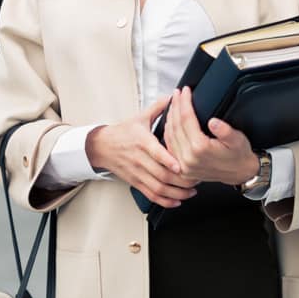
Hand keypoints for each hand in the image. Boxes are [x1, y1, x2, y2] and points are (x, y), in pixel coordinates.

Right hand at [85, 98, 199, 207]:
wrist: (101, 146)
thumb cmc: (123, 132)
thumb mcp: (140, 117)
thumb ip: (159, 107)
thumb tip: (174, 96)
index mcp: (142, 141)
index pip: (155, 153)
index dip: (168, 160)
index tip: (181, 165)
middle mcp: (139, 159)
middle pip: (160, 173)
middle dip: (180, 179)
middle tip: (197, 179)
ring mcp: (137, 173)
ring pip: (157, 187)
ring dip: (176, 192)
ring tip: (191, 191)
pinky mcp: (135, 182)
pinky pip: (151, 195)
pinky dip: (164, 200)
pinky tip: (177, 201)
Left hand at [161, 86, 259, 185]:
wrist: (240, 173)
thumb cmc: (239, 155)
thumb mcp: (238, 139)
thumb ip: (225, 131)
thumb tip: (213, 122)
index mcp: (200, 149)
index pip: (186, 119)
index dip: (185, 102)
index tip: (186, 91)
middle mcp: (188, 158)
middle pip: (175, 126)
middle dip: (175, 106)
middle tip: (176, 93)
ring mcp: (183, 165)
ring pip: (169, 135)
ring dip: (170, 117)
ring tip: (173, 103)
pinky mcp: (182, 168)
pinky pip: (170, 146)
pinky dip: (168, 131)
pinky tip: (171, 121)